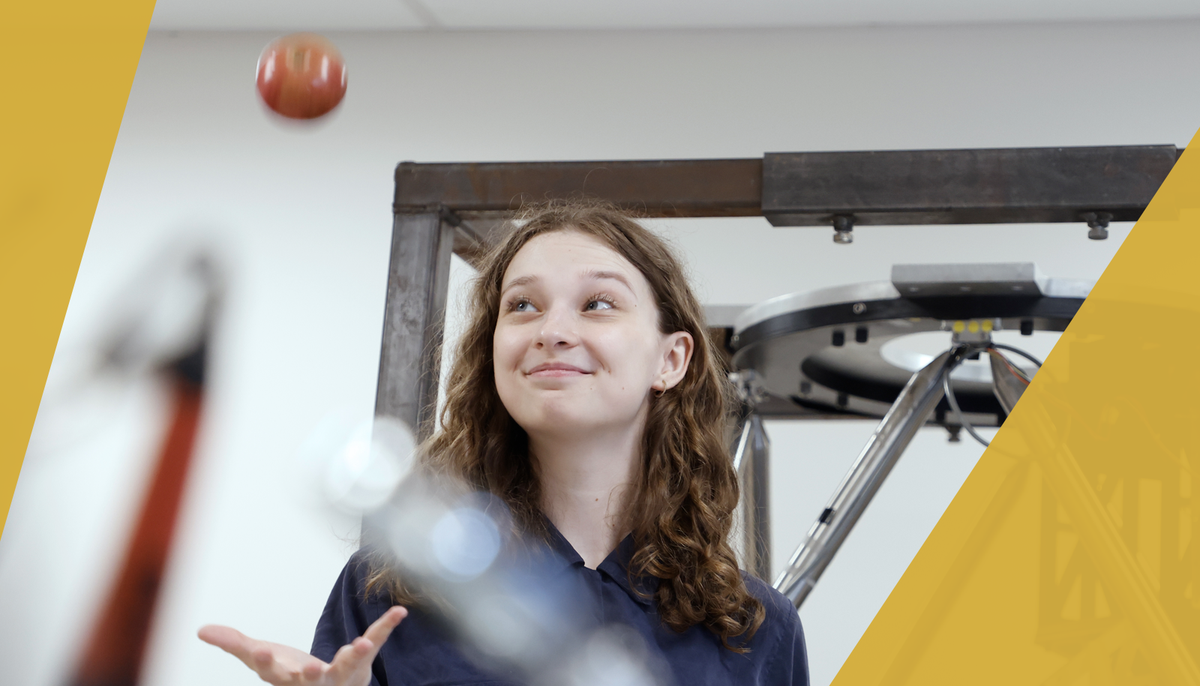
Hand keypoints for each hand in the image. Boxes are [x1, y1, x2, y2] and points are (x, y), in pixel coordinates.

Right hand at [198, 606, 406, 685]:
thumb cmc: (291, 672)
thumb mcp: (260, 659)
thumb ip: (234, 643)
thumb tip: (201, 630)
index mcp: (286, 678)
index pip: (273, 671)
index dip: (265, 660)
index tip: (259, 649)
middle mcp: (315, 681)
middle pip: (311, 680)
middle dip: (309, 676)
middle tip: (309, 670)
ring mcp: (342, 672)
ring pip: (348, 666)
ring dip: (355, 655)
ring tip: (362, 644)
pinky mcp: (363, 659)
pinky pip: (377, 640)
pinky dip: (387, 626)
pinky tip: (400, 611)